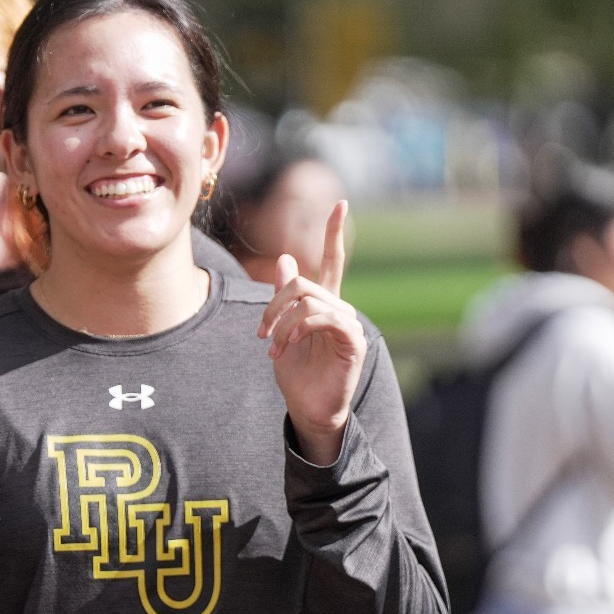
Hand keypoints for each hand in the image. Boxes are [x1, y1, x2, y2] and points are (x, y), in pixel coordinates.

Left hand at [259, 201, 364, 464]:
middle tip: (260, 334)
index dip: (334, 233)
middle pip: (302, 283)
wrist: (308, 410)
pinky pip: (323, 317)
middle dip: (273, 306)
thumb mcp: (281, 331)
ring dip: (281, 323)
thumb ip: (284, 296)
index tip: (340, 203)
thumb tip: (284, 259)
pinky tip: (287, 346)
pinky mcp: (352, 340)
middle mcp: (340, 308)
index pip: (333, 261)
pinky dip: (298, 328)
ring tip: (272, 348)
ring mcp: (349, 323)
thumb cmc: (297, 375)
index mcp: (324, 304)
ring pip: (308, 300)